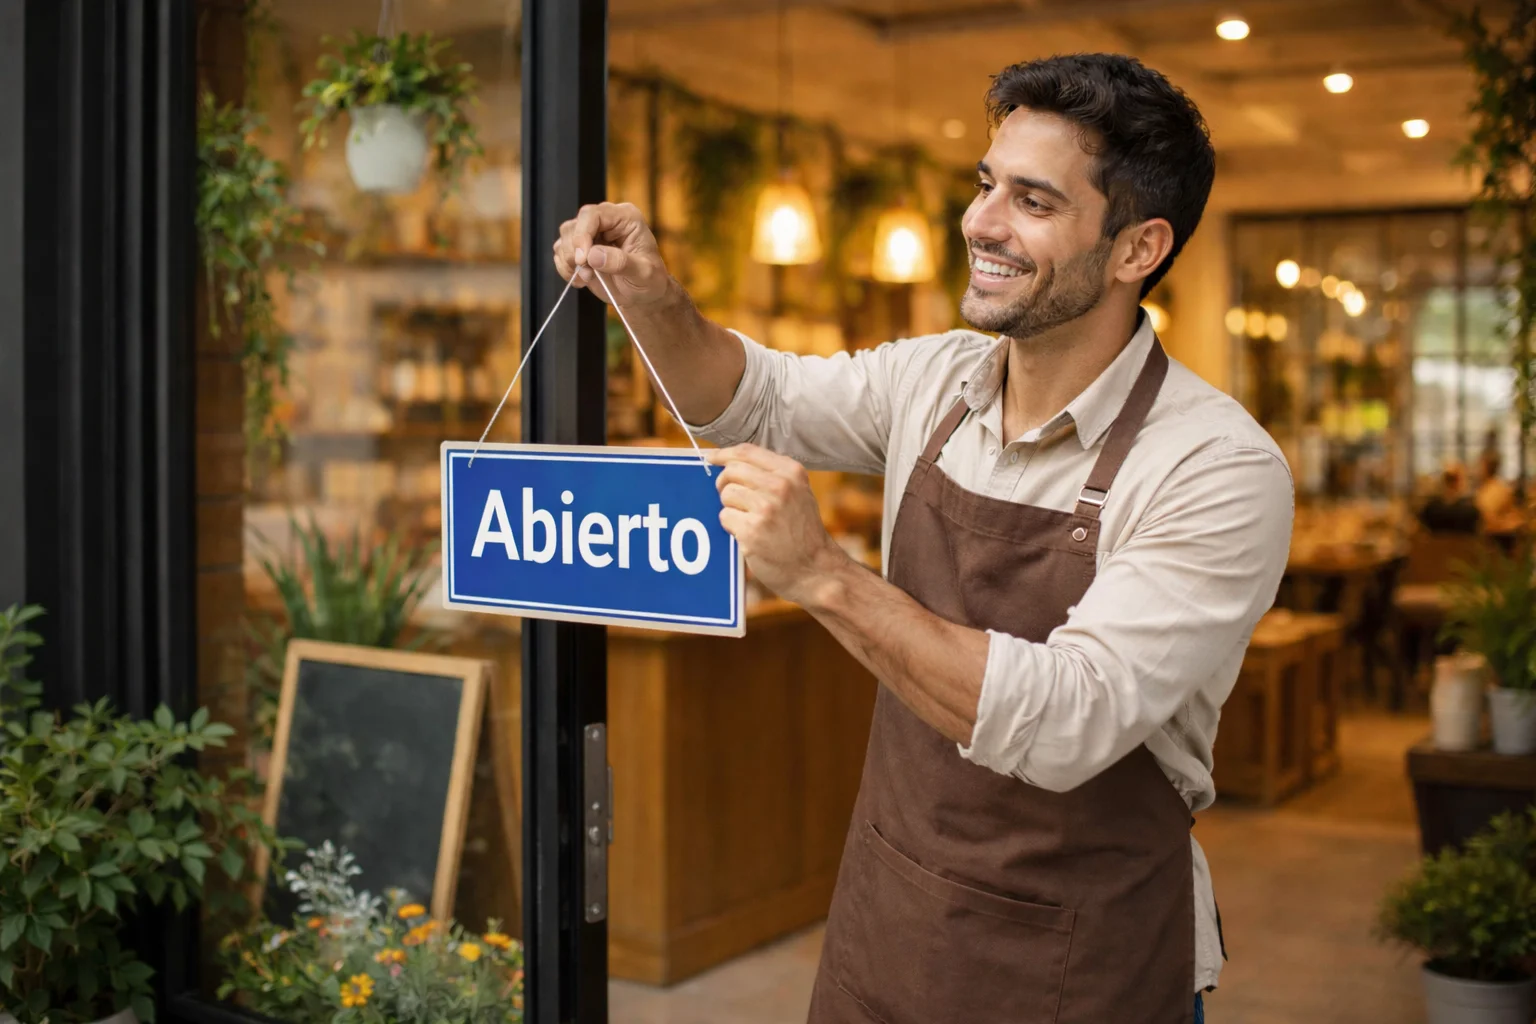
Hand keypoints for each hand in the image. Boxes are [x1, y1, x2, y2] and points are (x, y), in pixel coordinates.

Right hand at [553, 202, 672, 309]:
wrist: (643, 296)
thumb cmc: (650, 281)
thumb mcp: (644, 274)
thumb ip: (621, 262)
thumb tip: (593, 255)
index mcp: (625, 217)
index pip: (593, 214)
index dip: (582, 234)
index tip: (583, 259)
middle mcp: (606, 221)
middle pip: (574, 226)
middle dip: (574, 252)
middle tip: (587, 274)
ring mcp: (591, 234)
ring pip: (565, 238)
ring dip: (569, 262)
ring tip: (587, 278)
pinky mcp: (580, 249)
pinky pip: (561, 253)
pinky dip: (565, 269)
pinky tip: (582, 280)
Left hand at [708, 444, 849, 606]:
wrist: (815, 568)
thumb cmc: (803, 531)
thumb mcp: (799, 492)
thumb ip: (772, 474)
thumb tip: (730, 460)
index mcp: (791, 472)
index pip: (746, 451)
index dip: (724, 454)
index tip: (711, 458)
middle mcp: (780, 486)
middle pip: (732, 470)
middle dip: (724, 484)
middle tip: (732, 499)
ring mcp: (766, 508)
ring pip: (726, 494)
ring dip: (730, 507)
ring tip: (747, 520)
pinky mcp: (752, 531)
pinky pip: (724, 517)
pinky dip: (730, 526)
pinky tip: (747, 534)